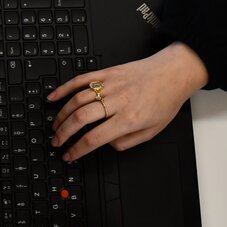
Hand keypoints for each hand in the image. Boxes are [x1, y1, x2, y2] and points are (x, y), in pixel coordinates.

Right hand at [47, 42, 207, 159]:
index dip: (78, 149)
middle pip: (81, 118)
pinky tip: (53, 97)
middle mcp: (117, 101)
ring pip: (77, 100)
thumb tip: (107, 145)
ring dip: (62, 115)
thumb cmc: (165, 99)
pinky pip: (80, 80)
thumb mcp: (153, 131)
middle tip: (56, 141)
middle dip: (64, 133)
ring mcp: (110, 85)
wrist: (173, 72)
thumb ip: (128, 142)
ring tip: (55, 126)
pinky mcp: (107, 73)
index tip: (69, 155)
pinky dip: (64, 88)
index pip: (95, 138)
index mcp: (129, 118)